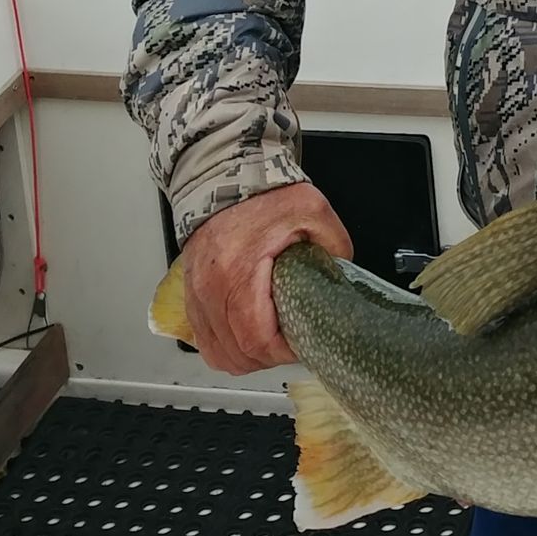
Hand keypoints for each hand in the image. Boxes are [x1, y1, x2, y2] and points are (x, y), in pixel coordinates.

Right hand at [182, 180, 352, 373]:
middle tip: (291, 344)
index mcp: (238, 272)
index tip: (302, 342)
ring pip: (218, 354)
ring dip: (246, 359)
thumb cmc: (261, 194)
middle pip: (237, 354)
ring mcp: (197, 294)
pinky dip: (225, 349)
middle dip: (269, 358)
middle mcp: (210, 289)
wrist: (223, 176)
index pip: (256, 339)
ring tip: (271, 346)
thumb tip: (345, 274)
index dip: (283, 351)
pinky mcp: (191, 295)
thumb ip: (334, 242)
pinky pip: (204, 340)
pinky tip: (245, 341)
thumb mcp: (312, 209)